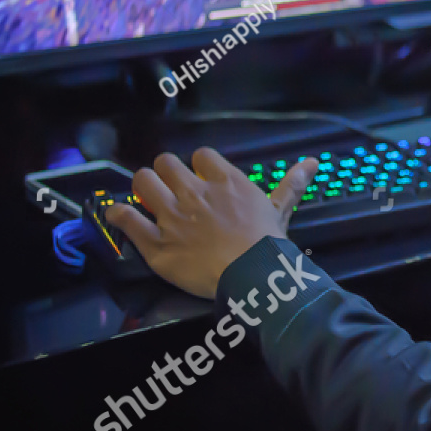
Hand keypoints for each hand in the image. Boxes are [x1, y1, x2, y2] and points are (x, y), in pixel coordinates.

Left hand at [105, 148, 317, 298]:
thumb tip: (312, 162)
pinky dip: (119, 215)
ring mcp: (171, 216)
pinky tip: (119, 215)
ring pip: (143, 181)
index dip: (199, 165)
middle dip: (166, 173)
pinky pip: (127, 219)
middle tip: (170, 188)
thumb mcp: (280, 209)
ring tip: (148, 198)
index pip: (202, 155)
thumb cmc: (267, 244)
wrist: (251, 275)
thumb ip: (291, 184)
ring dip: (143, 188)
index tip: (201, 177)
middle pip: (166, 162)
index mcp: (224, 181)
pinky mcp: (155, 242)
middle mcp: (193, 192)